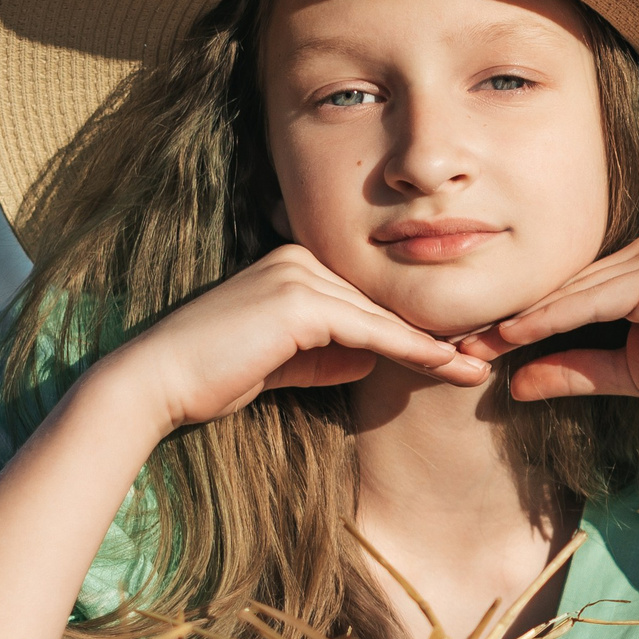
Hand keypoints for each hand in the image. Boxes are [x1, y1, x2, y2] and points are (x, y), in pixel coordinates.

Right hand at [87, 245, 487, 433]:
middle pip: (381, 301)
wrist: (156, 382)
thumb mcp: (284, 363)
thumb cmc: (213, 376)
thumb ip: (327, 354)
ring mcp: (298, 273)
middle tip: (482, 359)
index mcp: (294, 263)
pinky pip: (367, 329)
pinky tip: (444, 365)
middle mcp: (299, 255)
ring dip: (432, 346)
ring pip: (381, 315)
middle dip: (433, 334)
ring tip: (475, 369)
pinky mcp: (297, 300)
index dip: (411, 328)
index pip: (367, 297)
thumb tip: (371, 356)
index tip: (456, 352)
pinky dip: (409, 350)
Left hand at [455, 234, 638, 424]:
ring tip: (471, 342)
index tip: (471, 344)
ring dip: (519, 318)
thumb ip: (576, 371)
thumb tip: (516, 385)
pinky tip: (513, 337)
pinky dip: (550, 319)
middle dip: (506, 316)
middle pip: (559, 284)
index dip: (517, 318)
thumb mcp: (632, 373)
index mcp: (636, 264)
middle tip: (454, 342)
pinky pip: (591, 299)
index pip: (564, 290)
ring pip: (569, 290)